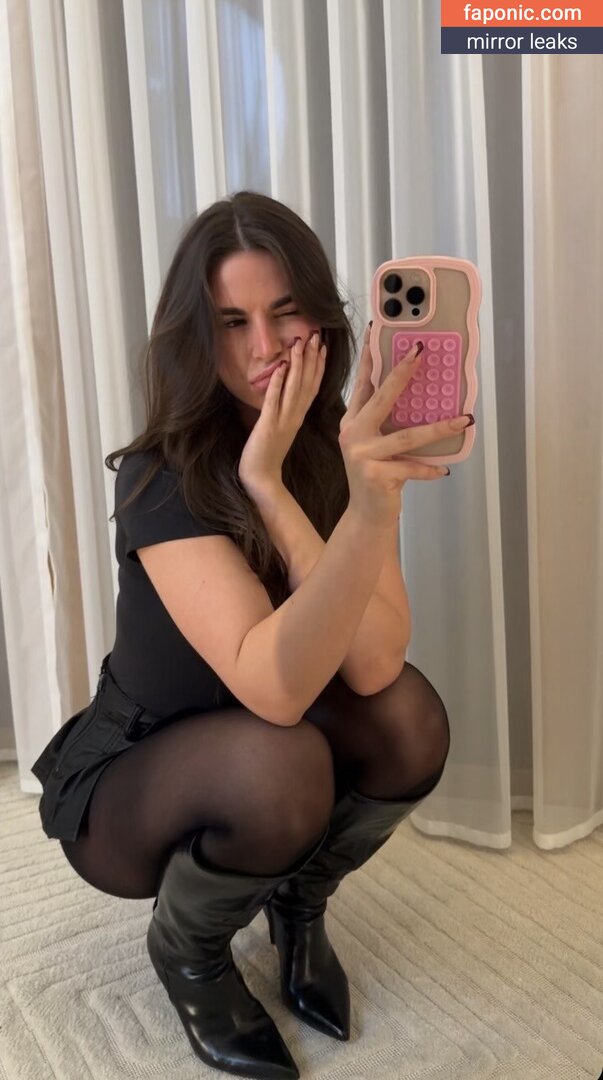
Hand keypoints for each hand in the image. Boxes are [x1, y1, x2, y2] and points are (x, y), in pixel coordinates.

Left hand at [238, 331, 326, 492]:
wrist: (261, 479)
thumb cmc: (267, 455)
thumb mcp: (280, 429)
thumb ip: (285, 411)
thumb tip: (286, 393)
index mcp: (298, 417)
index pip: (312, 387)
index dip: (318, 366)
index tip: (322, 346)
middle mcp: (294, 417)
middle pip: (307, 383)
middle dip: (312, 358)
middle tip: (316, 335)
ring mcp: (282, 421)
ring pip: (294, 389)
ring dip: (298, 365)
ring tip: (300, 342)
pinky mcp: (268, 426)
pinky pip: (274, 401)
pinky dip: (278, 384)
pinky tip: (281, 367)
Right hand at [339, 323, 471, 525]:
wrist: (367, 515)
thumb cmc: (377, 474)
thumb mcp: (376, 443)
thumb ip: (389, 421)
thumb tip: (423, 394)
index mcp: (353, 421)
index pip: (363, 383)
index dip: (370, 356)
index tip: (378, 330)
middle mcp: (353, 434)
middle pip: (382, 398)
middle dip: (402, 373)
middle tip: (421, 352)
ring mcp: (363, 455)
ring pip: (407, 436)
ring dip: (439, 428)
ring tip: (463, 419)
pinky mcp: (377, 477)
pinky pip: (412, 468)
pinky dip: (430, 469)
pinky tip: (444, 470)